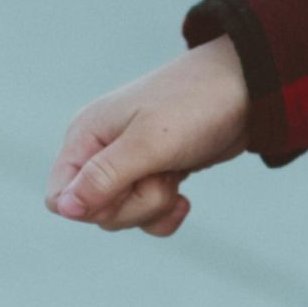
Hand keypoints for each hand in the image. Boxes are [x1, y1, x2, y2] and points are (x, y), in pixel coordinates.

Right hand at [45, 34, 254, 237]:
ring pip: (122, 216)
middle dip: (133, 205)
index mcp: (86, 136)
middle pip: (94, 213)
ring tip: (175, 172)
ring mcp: (127, 165)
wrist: (248, 90)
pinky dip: (165, 212)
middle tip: (160, 173)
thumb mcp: (149, 144)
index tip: (126, 186)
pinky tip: (184, 197)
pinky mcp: (153, 175)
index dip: (90, 207)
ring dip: (153, 205)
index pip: (59, 197)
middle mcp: (100, 151)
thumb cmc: (196, 107)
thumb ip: (104, 178)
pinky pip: (146, 214)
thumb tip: (62, 210)